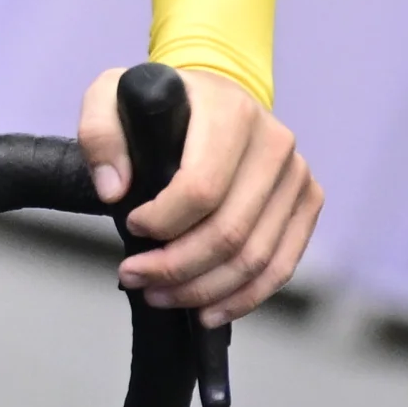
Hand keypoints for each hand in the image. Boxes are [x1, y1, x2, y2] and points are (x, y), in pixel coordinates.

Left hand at [78, 65, 321, 323]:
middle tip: (134, 278)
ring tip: (160, 296)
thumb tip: (114, 190)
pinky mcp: (307, 201)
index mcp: (231, 113)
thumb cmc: (163, 103)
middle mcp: (274, 143)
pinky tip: (208, 310)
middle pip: (229, 232)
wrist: (214, 96)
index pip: (202, 189)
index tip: (131, 229)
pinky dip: (244, 297)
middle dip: (175, 267)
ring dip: (203, 290)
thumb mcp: (112, 96)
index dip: (163, 223)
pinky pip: (281, 265)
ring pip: (255, 258)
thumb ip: (100, 133)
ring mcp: (296, 175)